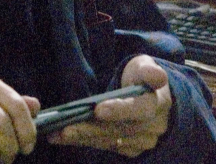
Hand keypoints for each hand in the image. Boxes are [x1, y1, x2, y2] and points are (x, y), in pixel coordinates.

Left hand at [47, 55, 172, 157]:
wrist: (148, 95)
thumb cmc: (140, 77)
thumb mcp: (145, 66)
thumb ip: (149, 71)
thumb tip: (157, 77)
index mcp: (157, 104)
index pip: (140, 110)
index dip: (120, 110)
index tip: (98, 109)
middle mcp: (152, 127)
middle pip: (120, 129)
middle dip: (92, 129)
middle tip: (66, 128)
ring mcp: (142, 141)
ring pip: (110, 141)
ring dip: (83, 138)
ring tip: (58, 135)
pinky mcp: (130, 148)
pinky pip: (105, 146)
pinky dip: (84, 141)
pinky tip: (62, 138)